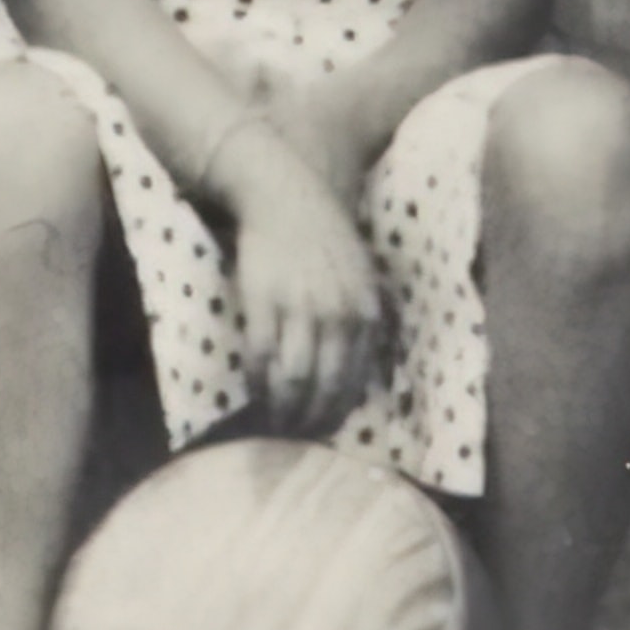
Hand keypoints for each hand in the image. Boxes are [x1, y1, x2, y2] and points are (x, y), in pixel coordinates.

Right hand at [204, 119, 383, 436]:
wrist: (283, 192)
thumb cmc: (324, 231)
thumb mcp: (363, 271)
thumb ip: (370, 313)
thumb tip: (375, 362)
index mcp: (367, 310)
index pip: (357, 379)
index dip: (340, 410)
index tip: (327, 428)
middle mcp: (338, 315)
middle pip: (328, 387)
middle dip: (314, 420)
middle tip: (299, 438)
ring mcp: (300, 309)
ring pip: (294, 379)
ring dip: (284, 410)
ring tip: (275, 425)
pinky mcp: (263, 301)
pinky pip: (261, 357)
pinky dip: (258, 383)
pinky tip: (254, 393)